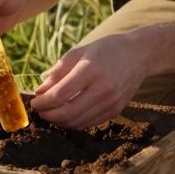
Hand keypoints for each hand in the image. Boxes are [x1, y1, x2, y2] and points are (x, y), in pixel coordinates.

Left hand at [30, 33, 149, 129]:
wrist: (138, 55)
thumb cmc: (105, 50)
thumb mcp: (78, 52)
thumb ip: (58, 72)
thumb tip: (40, 92)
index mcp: (91, 70)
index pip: (60, 94)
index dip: (43, 102)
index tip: (35, 101)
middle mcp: (102, 88)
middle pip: (68, 112)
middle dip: (48, 115)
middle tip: (40, 110)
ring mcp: (111, 102)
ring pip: (77, 122)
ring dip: (59, 121)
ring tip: (51, 113)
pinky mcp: (116, 110)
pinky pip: (89, 123)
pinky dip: (74, 123)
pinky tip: (67, 115)